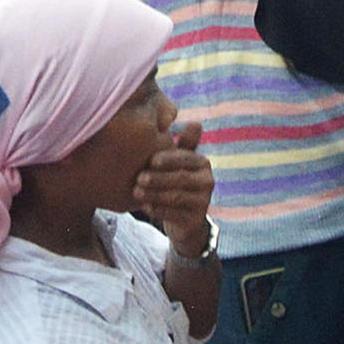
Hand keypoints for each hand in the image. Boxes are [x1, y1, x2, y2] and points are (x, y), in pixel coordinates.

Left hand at [131, 122, 214, 257]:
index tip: (151, 161)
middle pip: (181, 178)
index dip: (169, 159)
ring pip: (176, 197)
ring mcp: (203, 202)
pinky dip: (157, 210)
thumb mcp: (178, 162)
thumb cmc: (175, 182)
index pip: (186, 158)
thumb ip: (182, 144)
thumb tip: (196, 123)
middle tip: (139, 178)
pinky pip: (174, 215)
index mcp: (202, 163)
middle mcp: (207, 181)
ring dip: (154, 194)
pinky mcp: (195, 220)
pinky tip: (144, 207)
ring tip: (136, 192)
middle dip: (158, 178)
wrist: (184, 219)